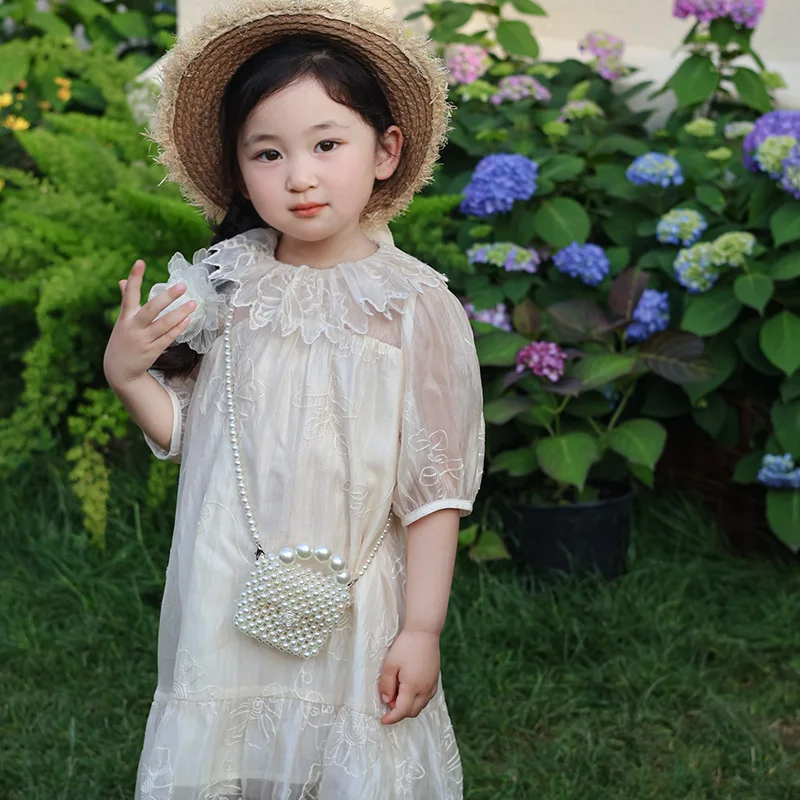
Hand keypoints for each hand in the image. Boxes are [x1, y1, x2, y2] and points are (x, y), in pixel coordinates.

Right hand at [103, 259, 195, 388]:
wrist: (119, 371)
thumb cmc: (123, 340)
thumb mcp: (122, 321)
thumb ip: (125, 300)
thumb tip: (121, 281)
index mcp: (125, 316)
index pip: (129, 294)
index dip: (134, 277)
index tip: (140, 261)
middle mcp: (133, 327)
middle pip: (151, 309)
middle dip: (167, 297)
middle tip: (183, 285)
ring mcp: (143, 339)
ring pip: (164, 324)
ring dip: (180, 313)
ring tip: (194, 303)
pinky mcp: (152, 350)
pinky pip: (168, 337)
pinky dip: (178, 328)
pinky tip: (188, 319)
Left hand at [379, 629, 439, 724]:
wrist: (424, 632)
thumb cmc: (405, 646)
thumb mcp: (390, 664)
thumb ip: (387, 685)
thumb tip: (387, 700)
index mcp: (413, 687)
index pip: (402, 711)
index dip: (392, 718)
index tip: (383, 720)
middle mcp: (425, 689)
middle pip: (413, 711)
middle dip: (400, 712)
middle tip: (389, 700)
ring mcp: (432, 684)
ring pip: (421, 705)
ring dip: (409, 706)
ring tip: (397, 692)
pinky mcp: (435, 679)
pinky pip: (426, 697)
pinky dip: (417, 699)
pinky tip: (409, 688)